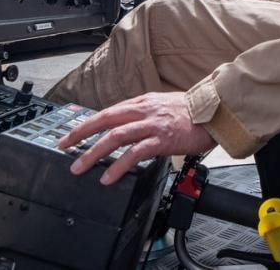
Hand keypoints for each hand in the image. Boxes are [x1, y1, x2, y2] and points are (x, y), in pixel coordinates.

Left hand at [60, 92, 215, 184]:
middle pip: (104, 120)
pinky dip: (118, 166)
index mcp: (142, 103)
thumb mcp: (162, 105)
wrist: (216, 111)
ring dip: (93, 153)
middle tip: (64, 147)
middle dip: (80, 134)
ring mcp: (151, 125)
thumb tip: (127, 124)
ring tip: (79, 166)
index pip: (107, 112)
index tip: (71, 134)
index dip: (86, 123)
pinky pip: (134, 153)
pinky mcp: (161, 140)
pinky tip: (109, 177)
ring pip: (114, 137)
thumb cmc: (192, 112)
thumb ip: (143, 114)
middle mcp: (143, 111)